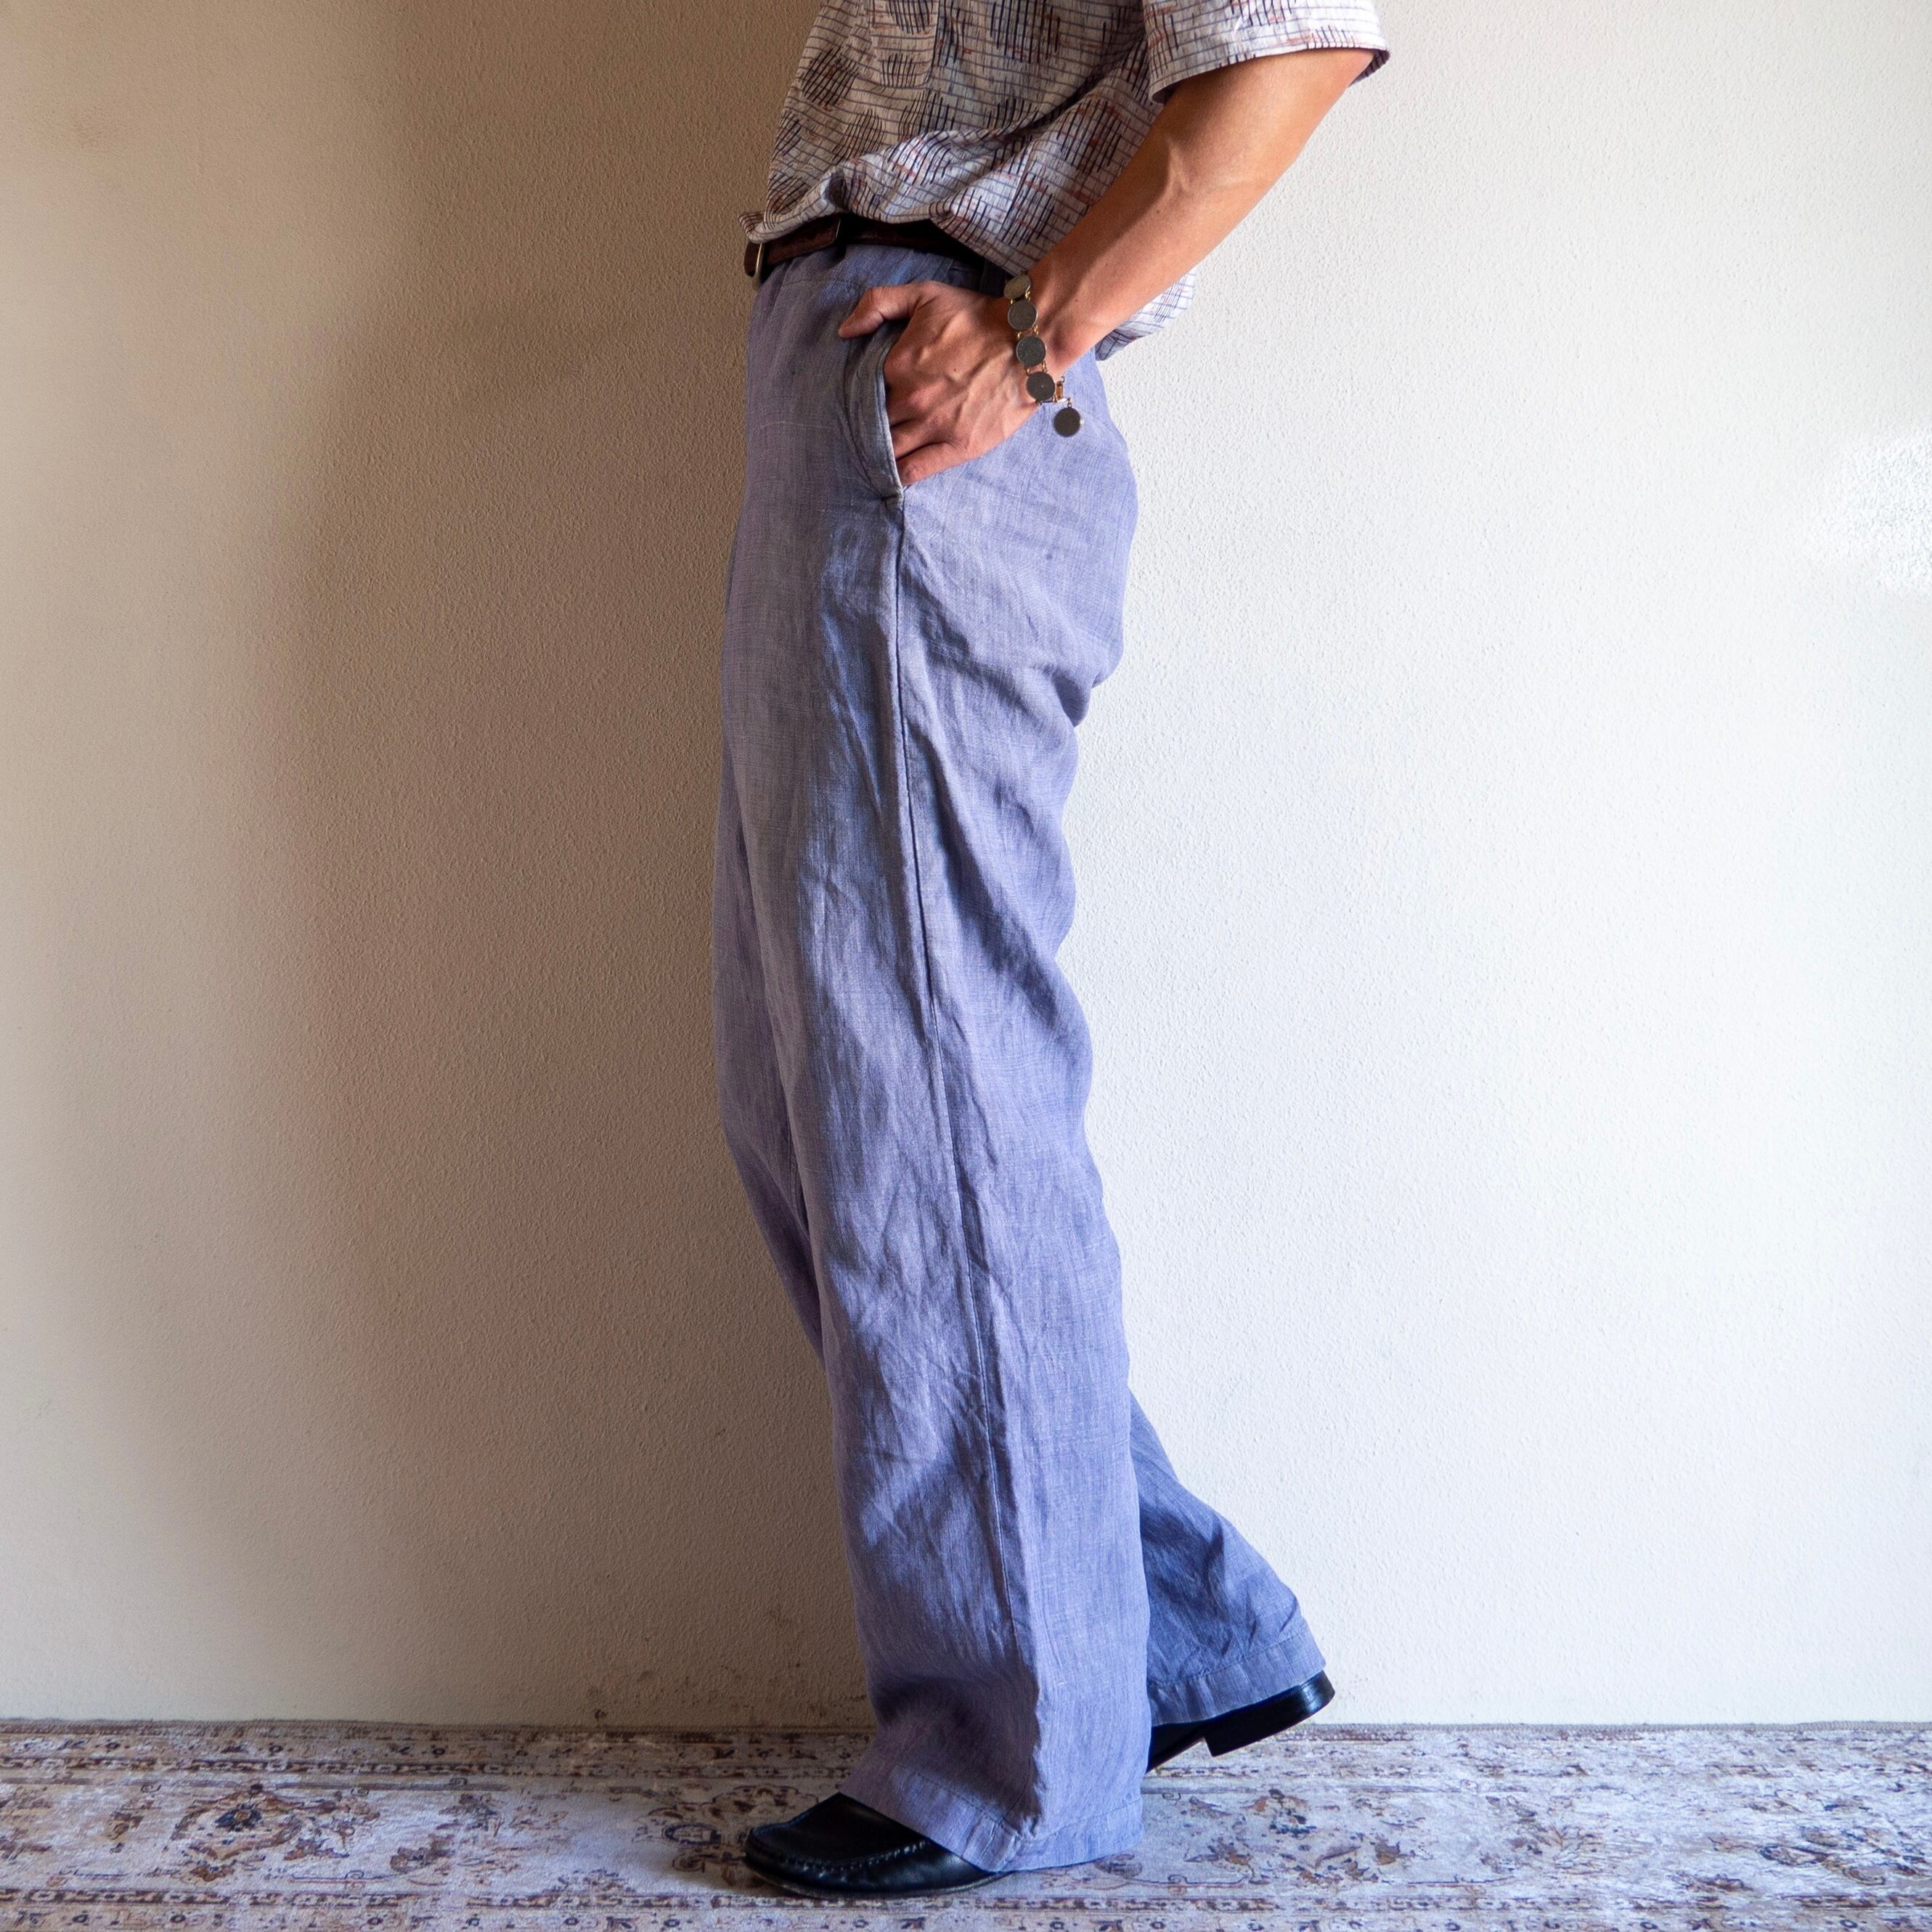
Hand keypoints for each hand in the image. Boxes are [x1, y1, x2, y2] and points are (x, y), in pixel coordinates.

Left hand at [837, 280, 1038, 486]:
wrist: (1028, 342)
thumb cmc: (977, 316)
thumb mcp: (924, 294)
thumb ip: (878, 303)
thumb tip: (845, 331)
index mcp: (897, 365)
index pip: (862, 391)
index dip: (859, 397)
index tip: (859, 401)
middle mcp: (912, 400)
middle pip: (872, 424)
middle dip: (865, 427)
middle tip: (861, 431)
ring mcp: (935, 426)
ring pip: (888, 451)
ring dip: (877, 454)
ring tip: (872, 456)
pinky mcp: (958, 446)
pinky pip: (914, 471)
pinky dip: (897, 475)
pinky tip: (890, 476)